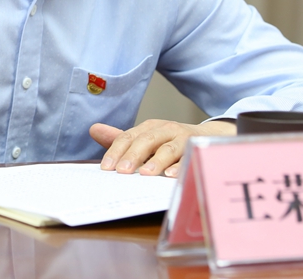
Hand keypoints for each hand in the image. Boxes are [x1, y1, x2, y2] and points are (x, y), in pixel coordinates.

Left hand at [90, 119, 237, 177]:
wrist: (208, 137)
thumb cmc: (170, 141)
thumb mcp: (146, 138)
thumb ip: (121, 138)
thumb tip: (94, 129)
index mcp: (149, 127)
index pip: (128, 136)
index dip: (116, 151)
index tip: (106, 167)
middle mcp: (165, 130)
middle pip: (146, 140)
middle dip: (133, 155)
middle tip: (122, 171)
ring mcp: (183, 138)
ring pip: (168, 148)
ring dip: (156, 161)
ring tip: (145, 173)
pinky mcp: (197, 148)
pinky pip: (188, 157)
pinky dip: (180, 166)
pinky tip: (171, 175)